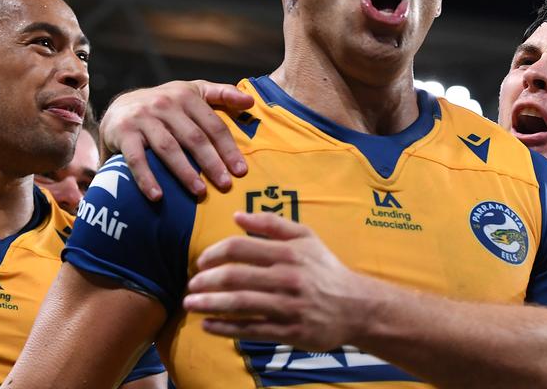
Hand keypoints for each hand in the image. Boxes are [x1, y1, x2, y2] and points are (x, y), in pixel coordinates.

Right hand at [102, 81, 251, 199]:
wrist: (120, 107)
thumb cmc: (166, 104)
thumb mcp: (193, 91)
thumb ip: (222, 94)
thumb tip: (250, 102)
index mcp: (187, 96)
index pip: (213, 125)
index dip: (228, 148)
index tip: (241, 171)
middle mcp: (166, 104)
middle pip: (193, 137)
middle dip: (212, 163)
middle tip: (225, 184)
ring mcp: (144, 118)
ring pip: (168, 148)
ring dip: (184, 172)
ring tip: (199, 192)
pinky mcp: (123, 133)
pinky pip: (136, 159)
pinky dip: (146, 178)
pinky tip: (157, 196)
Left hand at [183, 212, 372, 349]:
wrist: (356, 306)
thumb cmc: (325, 269)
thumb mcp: (306, 237)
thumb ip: (271, 224)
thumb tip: (237, 215)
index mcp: (288, 252)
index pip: (241, 248)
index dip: (214, 253)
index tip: (200, 261)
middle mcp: (287, 278)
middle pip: (235, 277)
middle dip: (206, 281)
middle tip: (190, 285)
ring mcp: (288, 306)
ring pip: (240, 304)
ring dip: (209, 304)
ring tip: (190, 304)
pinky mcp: (290, 332)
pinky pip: (251, 329)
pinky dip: (226, 328)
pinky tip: (208, 326)